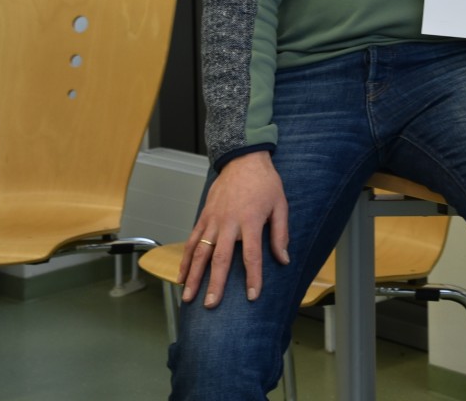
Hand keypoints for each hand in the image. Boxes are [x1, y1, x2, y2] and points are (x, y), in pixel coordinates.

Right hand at [180, 150, 289, 307]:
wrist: (244, 159)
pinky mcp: (203, 217)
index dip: (253, 277)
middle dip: (216, 284)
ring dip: (194, 276)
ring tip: (188, 298)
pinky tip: (181, 277)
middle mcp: (229, 223)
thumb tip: (284, 259)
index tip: (253, 297)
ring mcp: (213, 220)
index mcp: (251, 221)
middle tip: (211, 305)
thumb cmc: (265, 183)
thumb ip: (280, 233)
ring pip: (200, 252)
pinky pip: (191, 241)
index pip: (251, 255)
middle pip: (221, 258)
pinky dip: (185, 260)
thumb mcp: (280, 205)